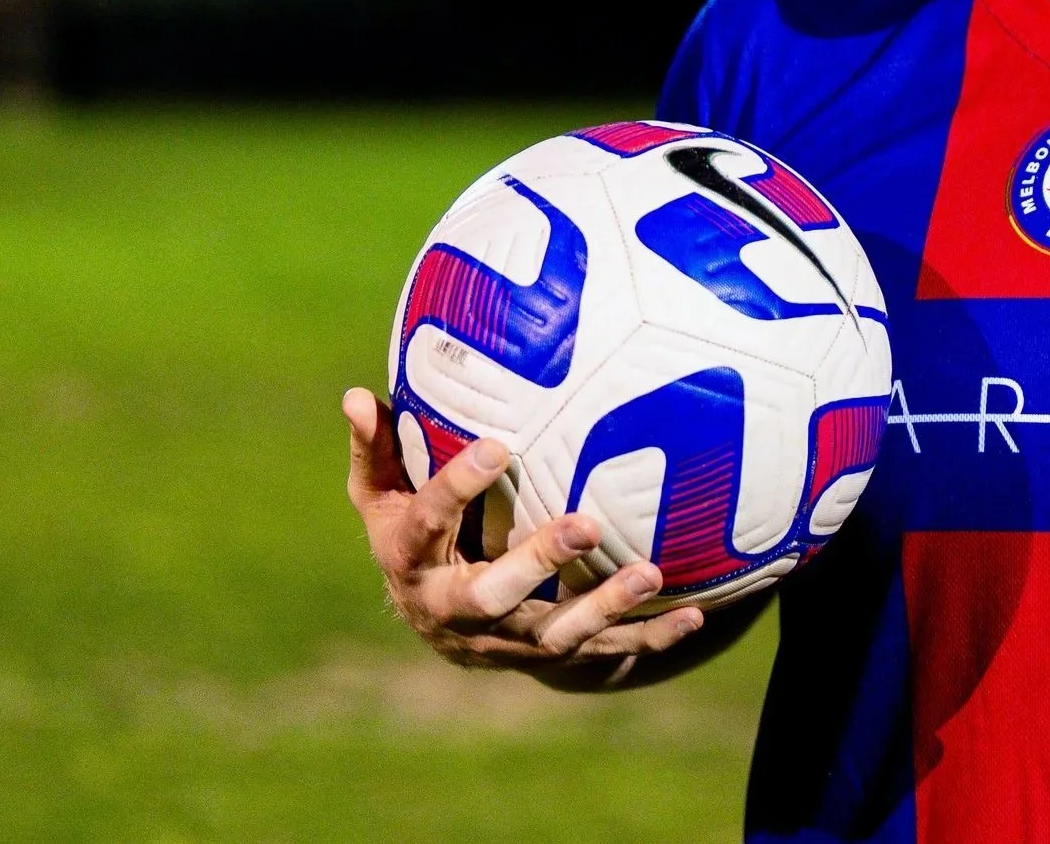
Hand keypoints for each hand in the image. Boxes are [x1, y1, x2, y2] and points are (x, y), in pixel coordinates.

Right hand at [342, 387, 705, 686]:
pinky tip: (694, 614)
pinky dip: (650, 638)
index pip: (426, 524)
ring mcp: (506, 640)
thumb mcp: (383, 496)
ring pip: (554, 635)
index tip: (497, 443)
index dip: (457, 487)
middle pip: (491, 596)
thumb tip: (354, 394)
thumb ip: (378, 447)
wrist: (440, 627)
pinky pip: (604, 653)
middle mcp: (456, 610)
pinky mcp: (550, 656)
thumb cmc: (416, 536)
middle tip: (585, 522)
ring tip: (649, 573)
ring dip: (603, 607)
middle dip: (537, 563)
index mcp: (413, 561)